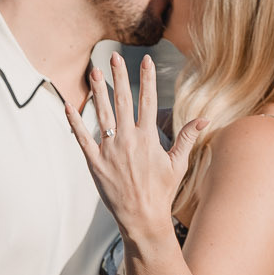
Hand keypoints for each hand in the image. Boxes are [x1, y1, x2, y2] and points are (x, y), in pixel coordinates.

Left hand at [66, 53, 208, 244]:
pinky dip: (74, 122)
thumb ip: (188, 138)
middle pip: (122, 101)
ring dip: (98, 91)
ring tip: (94, 72)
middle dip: (118, 76)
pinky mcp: (94, 162)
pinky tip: (68, 106)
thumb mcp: (178, 164)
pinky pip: (82, 138)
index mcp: (148, 138)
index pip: (147, 100)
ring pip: (101, 114)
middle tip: (113, 56)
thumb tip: (204, 118)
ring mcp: (109, 150)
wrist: (142, 218)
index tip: (145, 60)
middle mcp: (128, 139)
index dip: (146, 79)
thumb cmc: (162, 192)